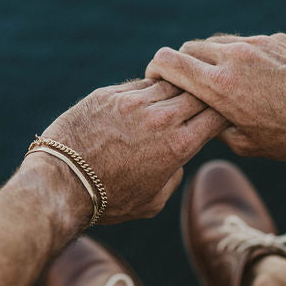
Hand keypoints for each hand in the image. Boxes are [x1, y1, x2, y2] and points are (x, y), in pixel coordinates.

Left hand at [36, 79, 226, 223]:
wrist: (61, 184)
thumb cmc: (109, 200)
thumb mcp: (153, 202)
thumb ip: (175, 175)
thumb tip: (178, 157)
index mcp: (178, 146)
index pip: (216, 116)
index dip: (223, 113)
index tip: (221, 116)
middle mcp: (161, 118)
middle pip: (198, 93)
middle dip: (204, 96)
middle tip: (203, 100)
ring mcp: (134, 101)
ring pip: (169, 83)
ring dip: (177, 89)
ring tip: (175, 96)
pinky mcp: (109, 94)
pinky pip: (140, 84)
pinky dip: (149, 89)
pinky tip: (145, 99)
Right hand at [145, 33, 285, 160]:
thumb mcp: (247, 144)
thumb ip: (215, 125)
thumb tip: (200, 115)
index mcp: (219, 86)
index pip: (168, 61)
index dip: (155, 69)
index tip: (155, 79)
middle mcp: (233, 58)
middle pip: (188, 48)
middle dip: (181, 64)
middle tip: (186, 83)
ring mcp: (256, 44)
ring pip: (216, 42)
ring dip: (209, 58)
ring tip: (219, 81)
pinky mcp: (275, 39)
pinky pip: (245, 43)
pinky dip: (238, 57)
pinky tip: (253, 77)